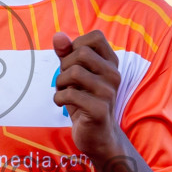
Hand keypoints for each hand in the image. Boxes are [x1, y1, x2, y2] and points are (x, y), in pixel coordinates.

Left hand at [51, 30, 122, 159]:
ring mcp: (108, 92)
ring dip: (60, 83)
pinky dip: (58, 98)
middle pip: (81, 53)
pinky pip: (70, 95)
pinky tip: (61, 104)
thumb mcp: (75, 75)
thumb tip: (58, 36)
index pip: (96, 37)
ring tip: (63, 92)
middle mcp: (114, 75)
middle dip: (64, 66)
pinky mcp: (100, 110)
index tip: (73, 62)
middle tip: (64, 81)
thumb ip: (67, 54)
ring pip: (74, 72)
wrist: (97, 135)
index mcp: (111, 63)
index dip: (77, 45)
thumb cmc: (84, 100)